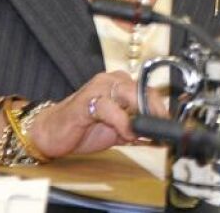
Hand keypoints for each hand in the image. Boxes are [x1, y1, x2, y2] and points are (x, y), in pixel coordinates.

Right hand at [26, 71, 158, 158]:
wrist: (50, 134)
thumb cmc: (82, 129)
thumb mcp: (117, 131)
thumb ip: (137, 132)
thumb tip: (160, 138)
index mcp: (120, 85)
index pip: (149, 91)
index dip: (162, 109)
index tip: (169, 125)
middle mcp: (111, 81)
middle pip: (143, 90)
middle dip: (156, 111)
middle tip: (161, 129)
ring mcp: (98, 88)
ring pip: (129, 94)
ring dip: (139, 116)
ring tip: (141, 134)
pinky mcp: (86, 100)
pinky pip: (109, 107)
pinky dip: (121, 122)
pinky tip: (125, 133)